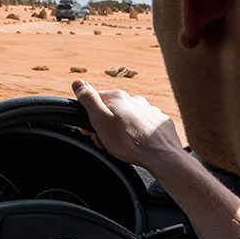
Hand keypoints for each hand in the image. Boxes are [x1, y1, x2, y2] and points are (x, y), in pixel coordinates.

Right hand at [71, 79, 185, 169]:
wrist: (161, 156)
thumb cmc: (128, 141)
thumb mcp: (100, 120)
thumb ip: (88, 100)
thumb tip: (77, 82)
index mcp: (118, 97)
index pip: (95, 100)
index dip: (89, 118)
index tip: (90, 132)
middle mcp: (135, 99)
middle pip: (112, 110)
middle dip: (105, 127)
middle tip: (105, 143)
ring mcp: (149, 110)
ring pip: (128, 118)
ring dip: (121, 131)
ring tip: (122, 147)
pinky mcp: (159, 121)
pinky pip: (143, 125)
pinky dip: (138, 133)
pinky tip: (138, 144)